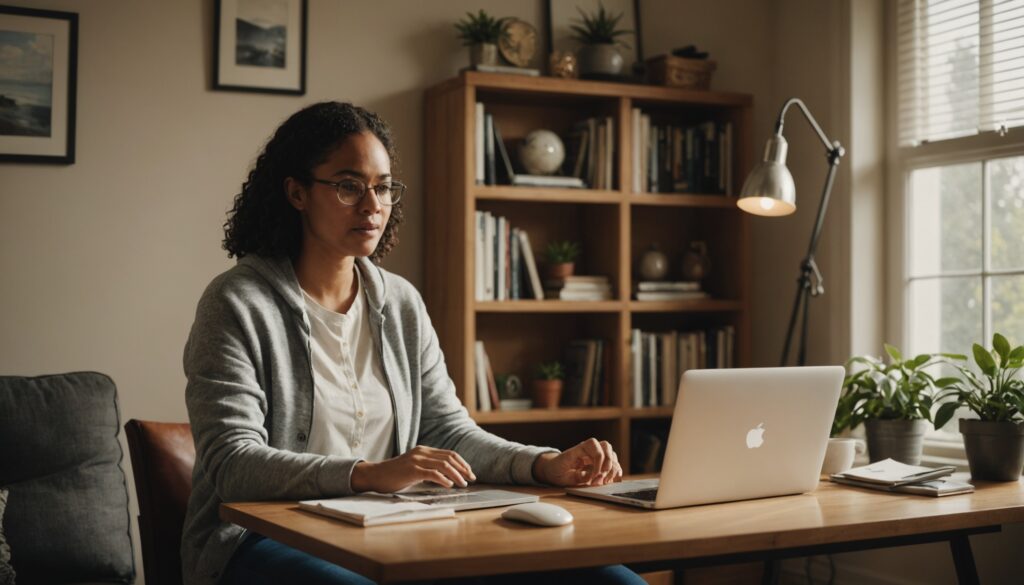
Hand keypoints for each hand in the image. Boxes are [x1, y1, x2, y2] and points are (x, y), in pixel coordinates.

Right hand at [350, 445, 476, 492]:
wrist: (376, 475)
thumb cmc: (395, 475)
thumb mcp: (415, 468)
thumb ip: (429, 468)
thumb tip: (447, 477)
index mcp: (424, 450)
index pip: (449, 454)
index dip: (462, 463)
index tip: (470, 473)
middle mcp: (422, 452)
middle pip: (449, 458)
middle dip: (463, 468)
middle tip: (472, 478)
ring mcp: (417, 460)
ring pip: (444, 465)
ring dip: (457, 475)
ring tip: (463, 484)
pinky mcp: (412, 470)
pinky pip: (433, 473)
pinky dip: (444, 479)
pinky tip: (449, 485)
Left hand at [532, 438, 622, 486]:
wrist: (553, 469)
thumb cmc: (557, 470)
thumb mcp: (562, 475)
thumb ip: (576, 476)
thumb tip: (590, 476)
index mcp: (578, 449)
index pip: (593, 444)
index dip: (598, 458)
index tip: (595, 473)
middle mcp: (589, 450)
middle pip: (606, 447)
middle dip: (608, 463)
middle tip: (602, 479)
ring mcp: (596, 456)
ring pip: (612, 455)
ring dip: (612, 469)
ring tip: (604, 482)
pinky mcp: (601, 464)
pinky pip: (613, 464)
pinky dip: (615, 472)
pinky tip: (611, 481)